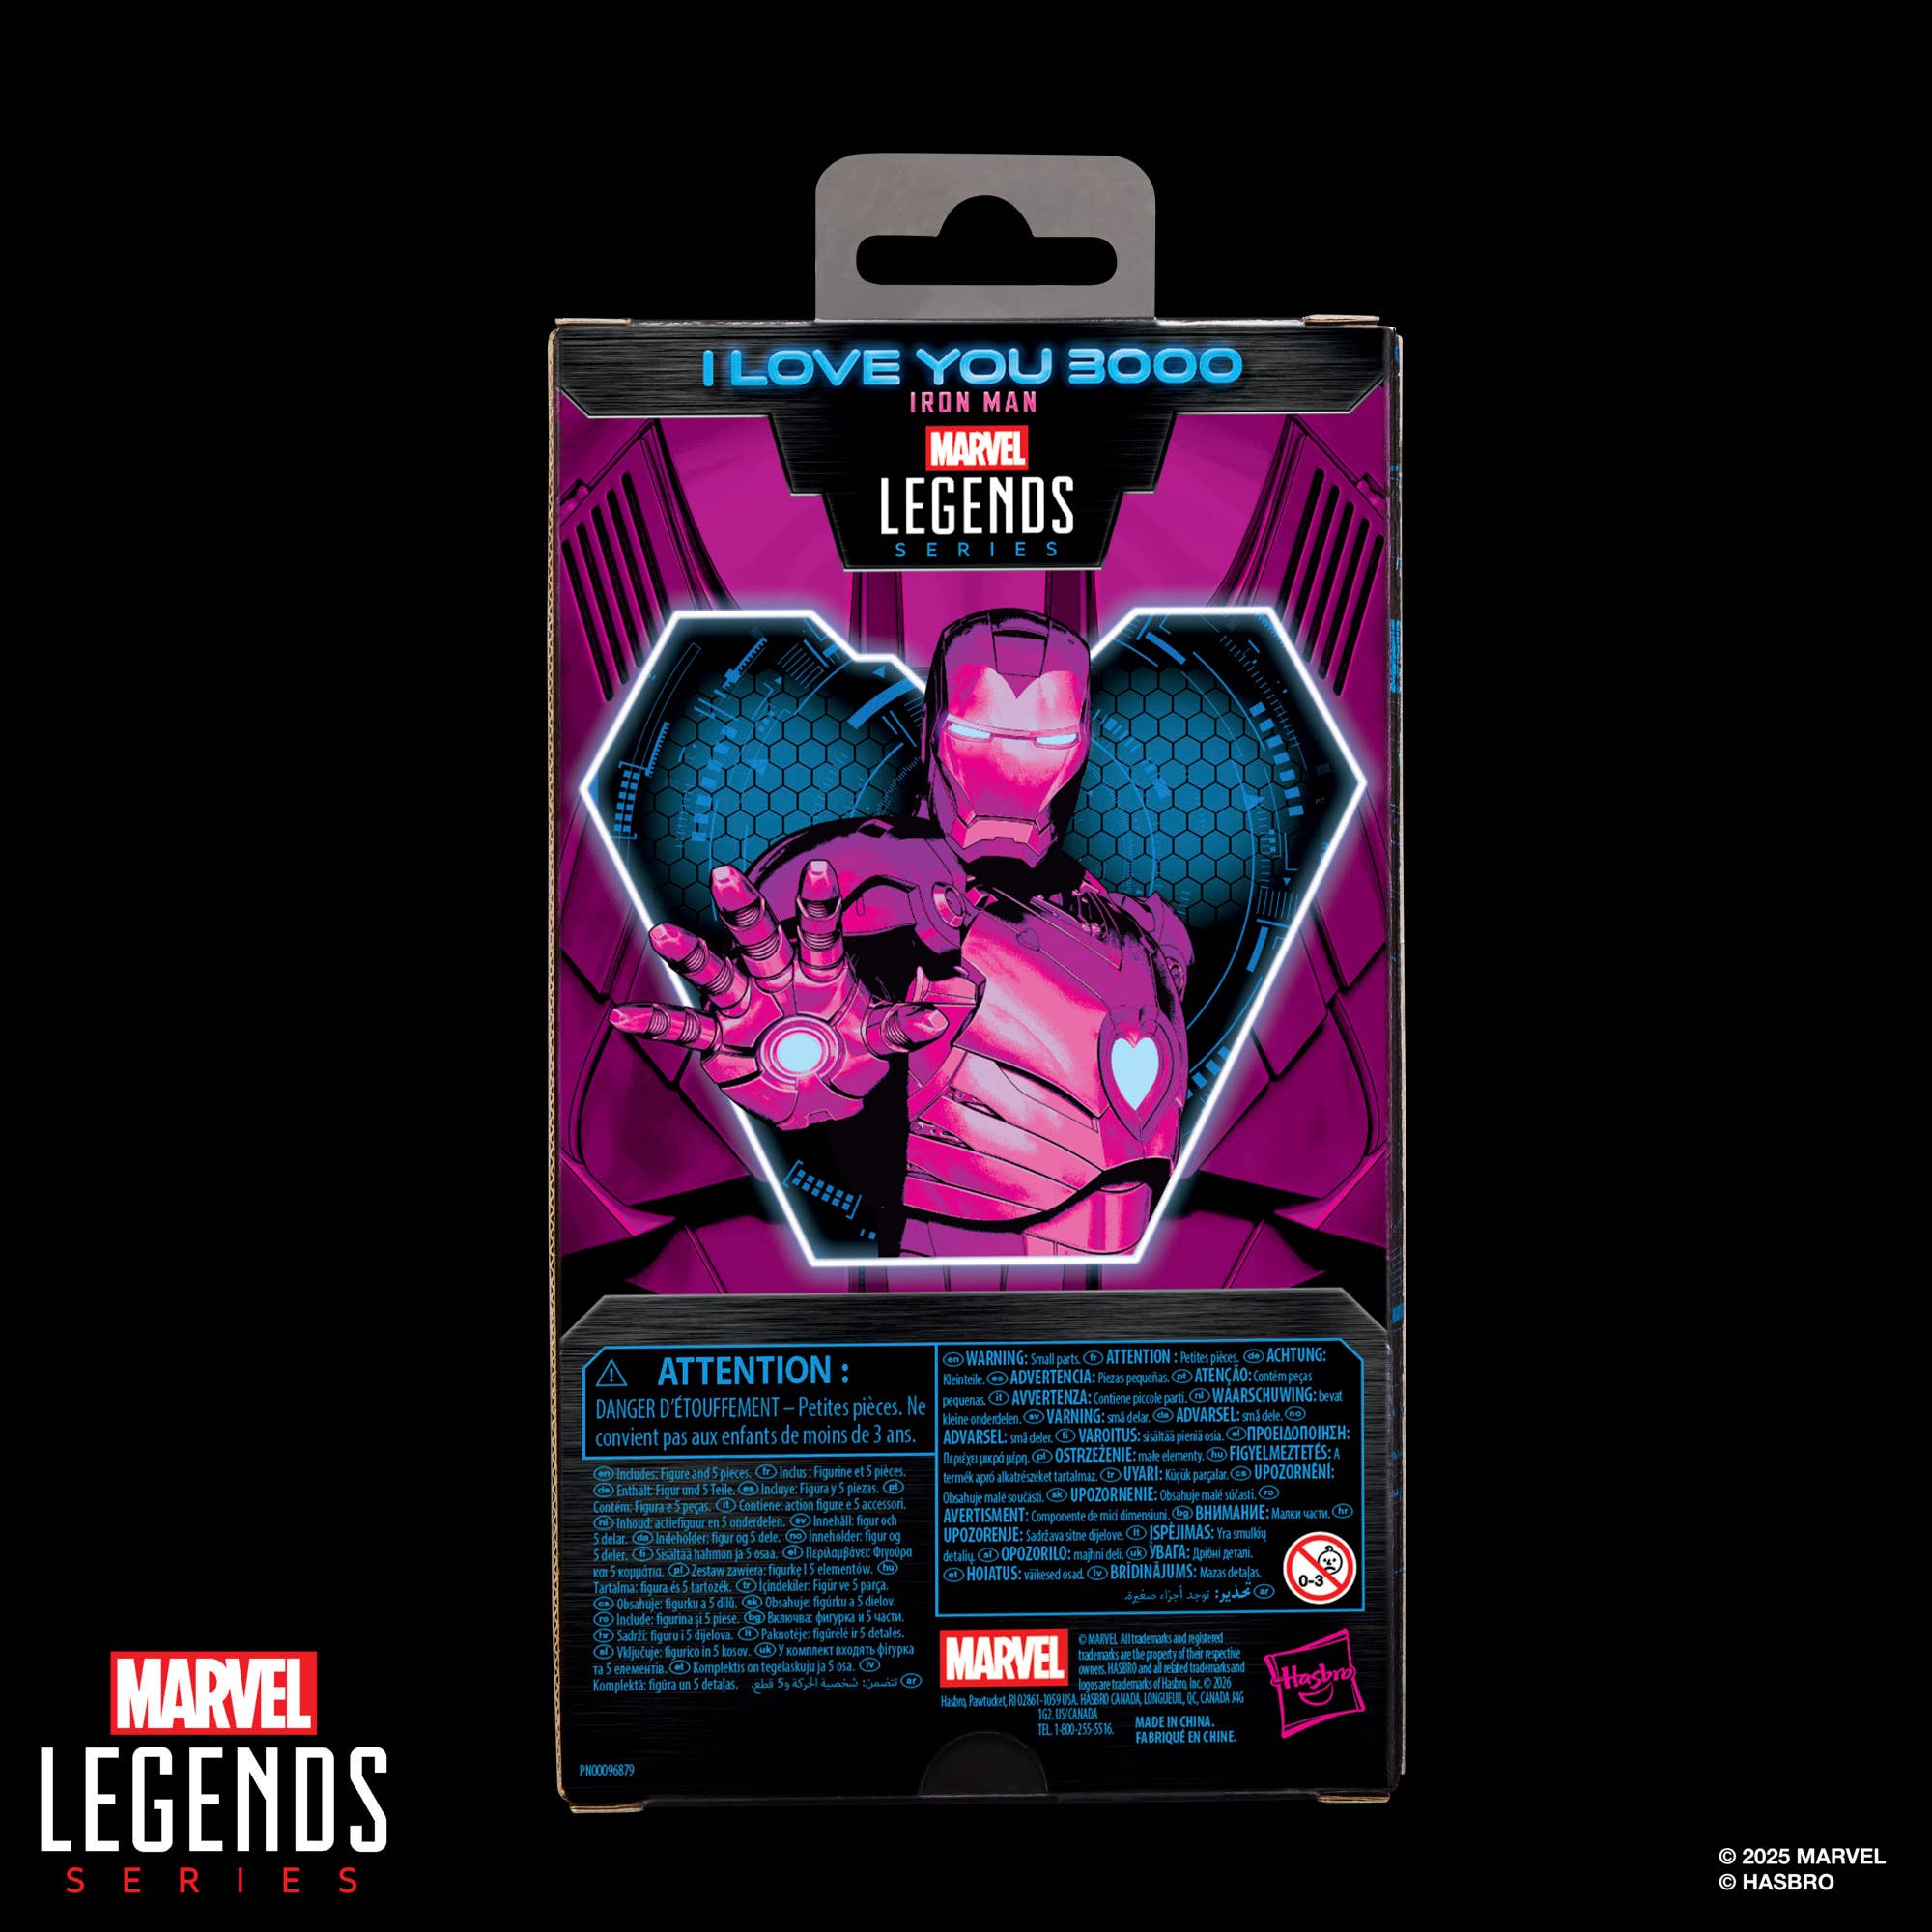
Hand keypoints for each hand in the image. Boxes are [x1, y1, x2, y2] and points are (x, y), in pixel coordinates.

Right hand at [609, 859, 949, 1129]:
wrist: (820, 1097)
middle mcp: (776, 977)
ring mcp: (744, 1006)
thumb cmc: (849, 1055)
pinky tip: (624, 1016)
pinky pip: (686, 1029)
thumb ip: (904, 1026)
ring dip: (690, 954)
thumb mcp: (881, 1041)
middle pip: (759, 938)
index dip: (820, 902)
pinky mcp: (720, 1041)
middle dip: (743, 910)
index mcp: (820, 970)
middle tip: (726, 876)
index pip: (821, 930)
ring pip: (715, 974)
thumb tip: (941, 1016)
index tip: (821, 869)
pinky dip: (657, 1023)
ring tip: (662, 935)